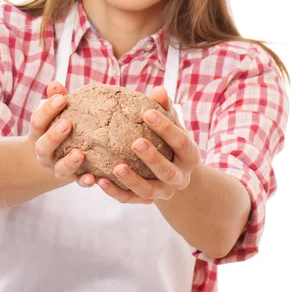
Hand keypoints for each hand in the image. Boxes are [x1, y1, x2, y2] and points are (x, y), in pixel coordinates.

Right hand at [28, 81, 96, 186]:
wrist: (54, 159)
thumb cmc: (58, 128)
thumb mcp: (56, 115)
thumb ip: (57, 99)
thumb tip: (54, 84)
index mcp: (39, 134)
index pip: (37, 122)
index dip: (47, 110)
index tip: (62, 98)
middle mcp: (45, 153)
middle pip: (43, 147)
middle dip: (54, 135)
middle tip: (68, 124)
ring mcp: (57, 167)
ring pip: (60, 169)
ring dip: (69, 162)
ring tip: (80, 154)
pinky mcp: (73, 178)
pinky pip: (78, 182)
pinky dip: (85, 181)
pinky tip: (94, 178)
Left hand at [97, 86, 201, 203]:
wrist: (174, 171)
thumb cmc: (169, 140)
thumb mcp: (172, 124)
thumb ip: (165, 108)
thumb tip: (158, 90)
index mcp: (190, 156)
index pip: (181, 142)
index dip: (165, 128)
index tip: (147, 112)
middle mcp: (179, 178)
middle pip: (167, 172)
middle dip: (152, 158)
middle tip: (135, 142)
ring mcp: (163, 192)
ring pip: (149, 191)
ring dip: (132, 180)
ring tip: (116, 167)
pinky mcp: (145, 201)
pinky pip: (129, 199)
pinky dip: (115, 192)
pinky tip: (100, 180)